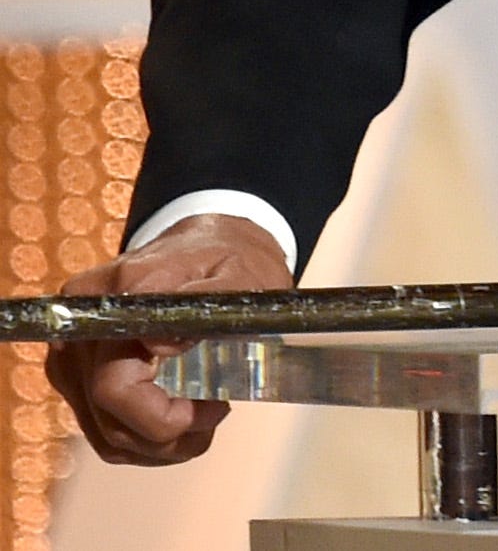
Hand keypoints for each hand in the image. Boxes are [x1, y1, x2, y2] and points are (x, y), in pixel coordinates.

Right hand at [46, 213, 292, 464]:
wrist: (206, 244)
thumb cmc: (226, 259)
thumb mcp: (237, 274)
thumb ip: (206, 302)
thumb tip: (158, 344)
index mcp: (112, 298)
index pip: (114, 385)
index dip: (161, 414)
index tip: (215, 406)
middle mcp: (77, 332)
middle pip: (109, 416)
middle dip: (168, 432)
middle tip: (219, 411)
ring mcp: (71, 359)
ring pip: (107, 433)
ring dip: (161, 442)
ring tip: (208, 416)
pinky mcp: (78, 378)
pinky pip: (105, 431)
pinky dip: (147, 438)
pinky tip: (183, 421)